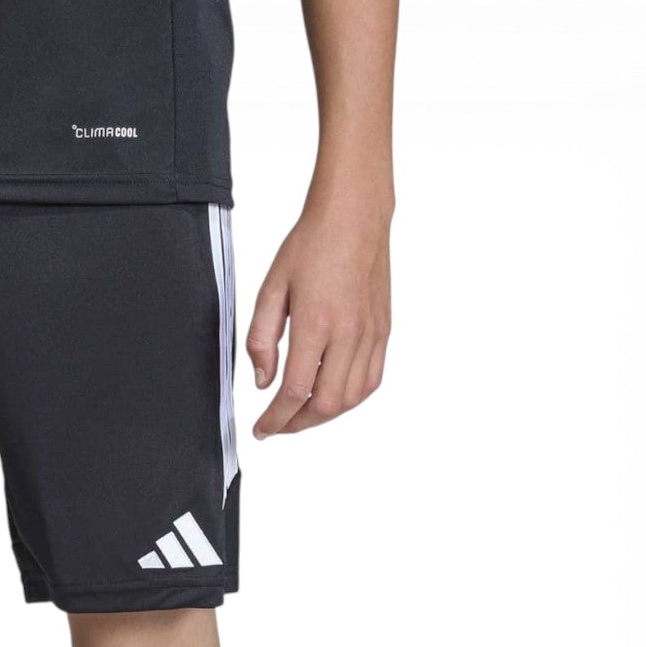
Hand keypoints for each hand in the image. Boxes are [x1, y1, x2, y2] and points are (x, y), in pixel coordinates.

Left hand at [247, 198, 391, 437]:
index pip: (294, 391)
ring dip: (324, 414)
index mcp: (316, 323)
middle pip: (326, 404)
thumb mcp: (270, 289)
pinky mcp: (384, 330)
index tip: (262, 430)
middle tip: (278, 424)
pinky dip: (350, 398)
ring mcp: (371, 333)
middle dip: (298, 423)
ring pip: (352, 398)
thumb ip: (261, 340)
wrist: (354, 216)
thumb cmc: (310, 246)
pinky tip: (331, 395)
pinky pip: (371, 380)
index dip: (275, 419)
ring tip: (301, 413)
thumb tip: (263, 383)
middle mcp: (349, 333)